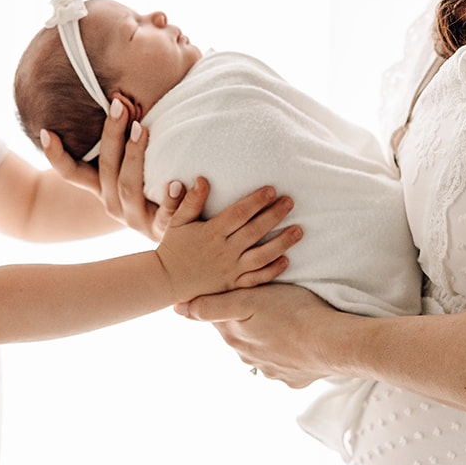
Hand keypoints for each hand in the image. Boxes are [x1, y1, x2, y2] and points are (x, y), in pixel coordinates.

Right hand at [39, 95, 183, 240]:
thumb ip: (128, 137)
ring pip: (129, 187)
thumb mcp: (136, 166)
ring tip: (144, 129)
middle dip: (111, 135)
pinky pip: (168, 216)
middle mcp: (113, 204)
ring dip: (135, 156)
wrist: (181, 240)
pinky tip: (185, 182)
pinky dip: (176, 200)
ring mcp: (136, 220)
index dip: (56, 155)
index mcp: (103, 188)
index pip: (72, 173)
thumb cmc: (156, 190)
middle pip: (106, 169)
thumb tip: (124, 94)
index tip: (46, 131)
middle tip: (120, 105)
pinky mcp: (162, 231)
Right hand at [154, 179, 298, 302]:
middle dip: (274, 215)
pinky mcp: (233, 285)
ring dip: (282, 243)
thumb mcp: (177, 220)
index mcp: (212, 232)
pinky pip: (256, 279)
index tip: (272, 189)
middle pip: (254, 231)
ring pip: (261, 256)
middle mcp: (224, 251)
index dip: (256, 201)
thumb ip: (191, 201)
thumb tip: (202, 179)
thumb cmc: (173, 247)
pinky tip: (286, 259)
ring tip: (299, 230)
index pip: (239, 214)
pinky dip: (272, 270)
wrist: (166, 280)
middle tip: (291, 201)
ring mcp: (230, 270)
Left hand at [176, 283, 341, 387]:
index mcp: (234, 336)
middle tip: (265, 304)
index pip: (219, 318)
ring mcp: (271, 371)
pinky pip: (286, 366)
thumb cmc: (291, 313)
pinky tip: (299, 344)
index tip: (239, 293)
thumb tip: (179, 309)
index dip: (226, 302)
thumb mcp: (248, 300)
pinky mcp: (294, 379)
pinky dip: (289, 356)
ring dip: (268, 340)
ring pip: (262, 352)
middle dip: (247, 323)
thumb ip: (212, 306)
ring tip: (284, 324)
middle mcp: (248, 358)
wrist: (332, 343)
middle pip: (240, 336)